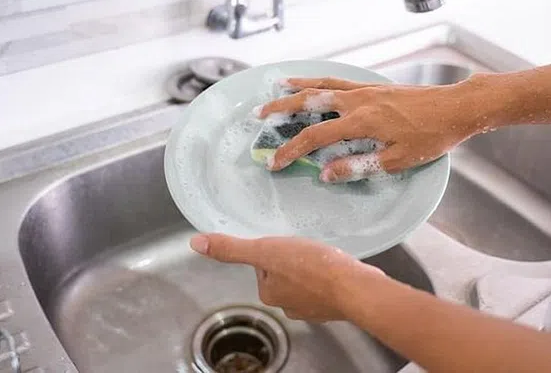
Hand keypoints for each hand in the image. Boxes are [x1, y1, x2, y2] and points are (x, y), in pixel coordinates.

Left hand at [190, 233, 383, 321]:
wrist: (355, 287)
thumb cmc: (312, 267)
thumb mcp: (266, 250)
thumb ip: (232, 248)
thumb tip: (196, 243)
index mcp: (268, 292)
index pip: (264, 263)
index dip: (274, 249)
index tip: (287, 244)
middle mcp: (287, 304)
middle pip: (284, 270)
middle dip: (294, 257)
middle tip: (306, 247)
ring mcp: (313, 307)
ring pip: (305, 278)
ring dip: (312, 266)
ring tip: (323, 255)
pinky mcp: (334, 305)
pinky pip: (326, 285)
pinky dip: (329, 275)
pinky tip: (336, 266)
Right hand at [257, 77, 486, 182]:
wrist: (456, 107)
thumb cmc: (431, 136)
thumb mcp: (398, 159)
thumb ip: (359, 166)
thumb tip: (326, 173)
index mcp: (362, 121)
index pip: (315, 137)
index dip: (291, 150)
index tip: (274, 163)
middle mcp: (358, 100)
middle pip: (310, 101)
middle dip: (281, 108)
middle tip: (259, 114)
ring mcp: (365, 89)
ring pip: (322, 85)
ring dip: (296, 86)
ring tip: (276, 86)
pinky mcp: (373, 86)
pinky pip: (338, 81)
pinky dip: (319, 80)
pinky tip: (313, 83)